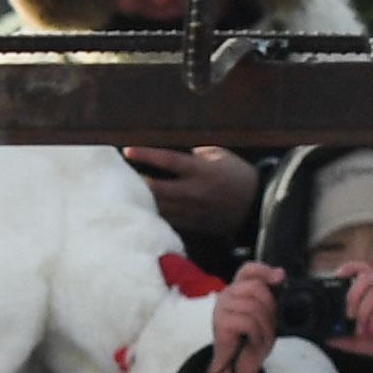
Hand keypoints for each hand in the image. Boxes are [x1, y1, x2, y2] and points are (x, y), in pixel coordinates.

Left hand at [127, 145, 258, 238]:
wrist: (254, 206)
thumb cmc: (235, 174)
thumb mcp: (219, 154)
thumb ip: (194, 152)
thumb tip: (167, 148)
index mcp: (202, 171)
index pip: (169, 160)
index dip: (147, 155)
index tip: (128, 150)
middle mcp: (194, 192)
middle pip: (156, 189)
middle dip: (135, 181)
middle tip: (119, 173)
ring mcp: (190, 211)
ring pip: (157, 206)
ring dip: (139, 198)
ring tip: (123, 189)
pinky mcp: (189, 224)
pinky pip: (164, 218)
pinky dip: (151, 211)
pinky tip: (138, 205)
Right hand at [203, 262, 282, 372]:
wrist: (236, 364)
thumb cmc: (252, 338)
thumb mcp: (266, 313)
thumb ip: (270, 293)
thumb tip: (280, 273)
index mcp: (238, 289)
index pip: (248, 269)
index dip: (264, 270)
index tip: (280, 277)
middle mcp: (227, 294)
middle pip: (257, 287)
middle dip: (271, 307)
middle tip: (270, 324)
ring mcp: (221, 307)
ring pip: (254, 307)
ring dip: (266, 325)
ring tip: (262, 336)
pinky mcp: (220, 322)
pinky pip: (248, 322)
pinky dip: (257, 334)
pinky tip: (254, 341)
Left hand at [338, 268, 372, 372]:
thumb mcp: (368, 343)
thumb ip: (349, 340)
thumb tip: (328, 338)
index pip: (366, 270)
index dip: (351, 268)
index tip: (337, 276)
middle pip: (369, 277)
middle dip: (353, 294)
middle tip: (348, 315)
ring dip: (365, 310)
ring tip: (362, 330)